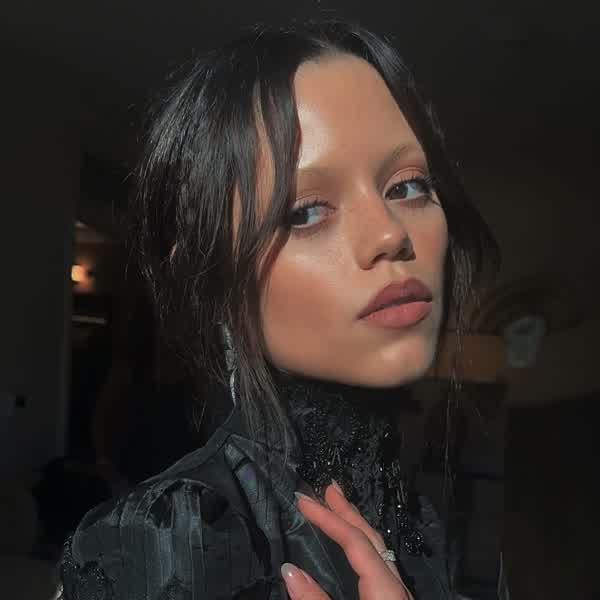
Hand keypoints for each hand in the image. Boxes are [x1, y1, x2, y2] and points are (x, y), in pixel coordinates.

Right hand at [281, 482, 412, 599]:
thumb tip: (288, 570)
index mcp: (385, 588)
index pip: (354, 540)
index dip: (328, 517)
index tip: (303, 500)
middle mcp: (396, 585)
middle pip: (371, 537)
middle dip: (347, 510)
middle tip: (328, 487)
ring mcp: (399, 594)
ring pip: (379, 548)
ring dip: (356, 524)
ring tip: (339, 507)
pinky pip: (379, 561)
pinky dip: (363, 544)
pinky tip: (354, 545)